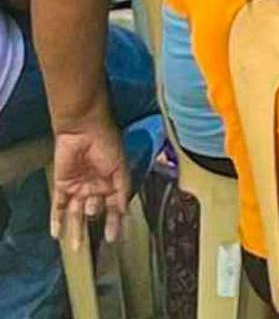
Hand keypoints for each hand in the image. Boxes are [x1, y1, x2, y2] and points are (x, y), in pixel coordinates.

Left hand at [48, 119, 131, 245]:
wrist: (84, 129)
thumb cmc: (107, 143)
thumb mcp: (120, 167)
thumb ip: (121, 190)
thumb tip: (123, 213)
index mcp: (112, 183)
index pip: (114, 207)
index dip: (115, 223)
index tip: (115, 238)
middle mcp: (95, 188)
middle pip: (95, 213)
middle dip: (96, 228)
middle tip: (95, 247)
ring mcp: (78, 188)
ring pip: (76, 214)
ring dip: (76, 230)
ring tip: (76, 248)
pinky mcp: (62, 186)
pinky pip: (58, 207)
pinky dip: (57, 220)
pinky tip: (56, 235)